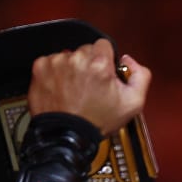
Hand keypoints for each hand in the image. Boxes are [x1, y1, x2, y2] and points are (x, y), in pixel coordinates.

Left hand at [28, 40, 149, 132]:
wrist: (66, 137)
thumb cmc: (95, 123)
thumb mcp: (133, 104)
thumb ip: (140, 76)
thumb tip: (128, 60)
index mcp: (99, 64)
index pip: (104, 45)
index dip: (105, 60)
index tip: (103, 73)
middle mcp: (77, 59)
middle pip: (85, 50)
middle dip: (88, 65)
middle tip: (89, 86)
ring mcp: (57, 62)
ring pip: (68, 56)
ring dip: (71, 69)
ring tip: (74, 90)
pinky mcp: (41, 68)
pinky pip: (51, 62)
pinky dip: (55, 73)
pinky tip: (61, 89)